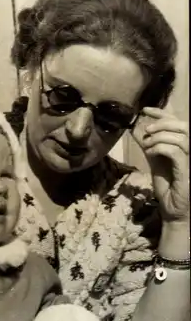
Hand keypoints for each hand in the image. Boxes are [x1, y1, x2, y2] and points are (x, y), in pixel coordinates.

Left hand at [132, 107, 188, 222]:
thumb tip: (136, 130)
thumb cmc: (168, 187)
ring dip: (160, 137)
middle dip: (162, 123)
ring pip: (180, 137)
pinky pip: (176, 152)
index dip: (162, 113)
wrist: (174, 210)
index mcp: (185, 147)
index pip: (178, 122)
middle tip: (147, 131)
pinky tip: (151, 153)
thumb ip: (149, 146)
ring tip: (148, 145)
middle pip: (182, 126)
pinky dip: (161, 148)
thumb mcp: (155, 162)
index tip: (145, 110)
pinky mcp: (187, 171)